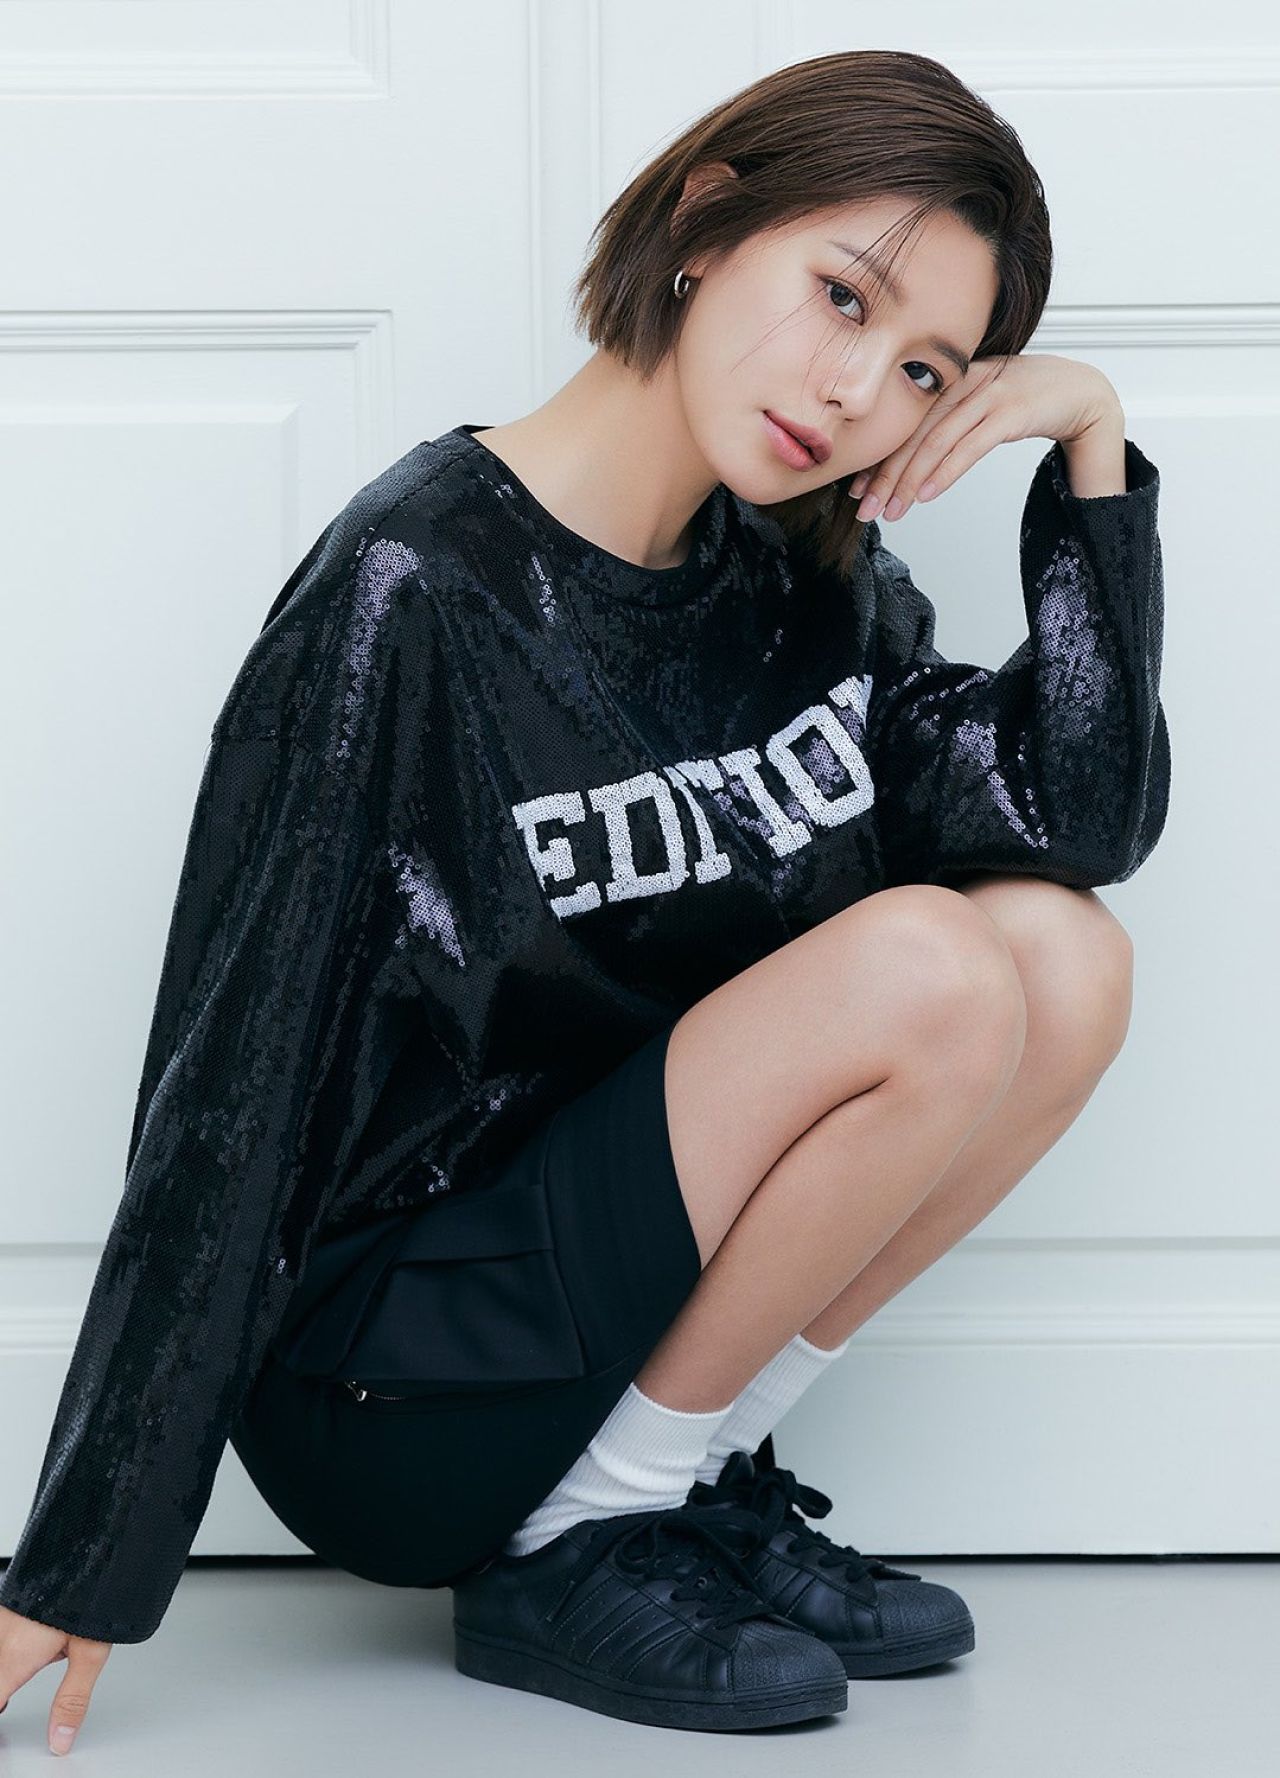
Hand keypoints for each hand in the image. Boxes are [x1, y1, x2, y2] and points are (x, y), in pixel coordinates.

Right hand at [0, 1604, 112, 1754]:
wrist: (95, 1543)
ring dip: (9, 1666)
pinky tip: (31, 1640)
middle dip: (6, 1687)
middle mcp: (2, 1636)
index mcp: (16, 1656)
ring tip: (33, 1666)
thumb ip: (72, 1698)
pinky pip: (3, 1634)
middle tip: (13, 1698)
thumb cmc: (94, 1591)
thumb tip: (60, 1737)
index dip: (2, 1708)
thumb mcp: (90, 1653)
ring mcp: (4, 1618)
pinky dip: (10, 1647)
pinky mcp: (10, 1603)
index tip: (10, 1707)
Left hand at [847, 353, 1122, 521]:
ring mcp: (988, 394)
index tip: (855, 488)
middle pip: (914, 433)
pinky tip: (927, 494)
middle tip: (864, 509)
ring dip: (910, 480)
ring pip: (937, 441)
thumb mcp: (977, 407)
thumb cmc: (1026, 401)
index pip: (903, 423)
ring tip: (892, 511)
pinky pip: (971, 445)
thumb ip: (946, 423)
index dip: (878, 457)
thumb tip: (909, 460)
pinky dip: (946, 471)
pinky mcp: (1012, 411)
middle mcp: (963, 382)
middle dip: (885, 475)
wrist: (1082, 391)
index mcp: (949, 380)